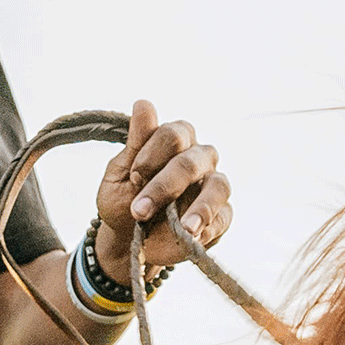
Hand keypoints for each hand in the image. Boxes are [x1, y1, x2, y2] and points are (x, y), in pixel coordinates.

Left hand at [94, 100, 233, 280]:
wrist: (127, 241)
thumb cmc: (123, 201)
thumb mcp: (119, 175)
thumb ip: (135, 144)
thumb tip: (144, 104)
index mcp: (174, 141)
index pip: (173, 134)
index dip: (152, 155)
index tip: (133, 177)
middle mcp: (198, 158)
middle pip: (193, 161)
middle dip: (165, 186)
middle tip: (139, 211)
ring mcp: (212, 186)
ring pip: (219, 186)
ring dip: (201, 207)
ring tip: (185, 229)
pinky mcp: (221, 216)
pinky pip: (224, 217)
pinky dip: (210, 227)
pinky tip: (193, 238)